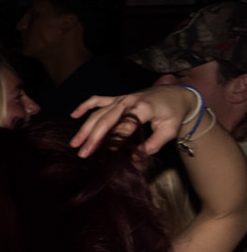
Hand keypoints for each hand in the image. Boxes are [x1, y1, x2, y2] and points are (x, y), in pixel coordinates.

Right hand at [71, 86, 199, 158]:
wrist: (177, 93)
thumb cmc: (174, 113)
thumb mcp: (169, 131)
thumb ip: (153, 145)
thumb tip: (134, 157)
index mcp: (143, 108)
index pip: (123, 127)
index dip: (114, 142)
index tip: (106, 155)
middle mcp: (128, 102)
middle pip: (105, 120)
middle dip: (92, 137)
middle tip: (82, 153)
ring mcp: (121, 98)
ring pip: (98, 113)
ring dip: (85, 127)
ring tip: (75, 143)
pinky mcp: (118, 98)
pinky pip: (98, 100)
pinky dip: (85, 106)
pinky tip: (74, 115)